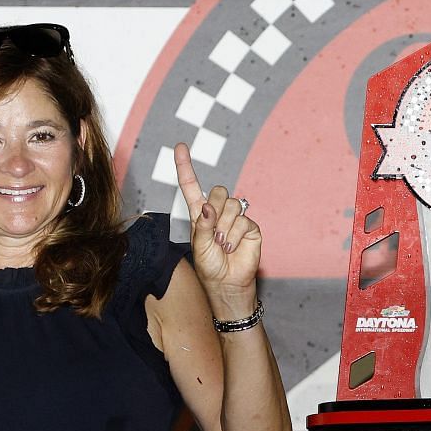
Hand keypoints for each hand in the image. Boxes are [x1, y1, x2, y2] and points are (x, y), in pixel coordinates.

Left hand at [175, 143, 259, 314]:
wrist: (227, 283)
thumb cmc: (209, 266)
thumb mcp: (199, 246)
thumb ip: (202, 225)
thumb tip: (208, 207)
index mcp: (200, 213)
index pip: (192, 186)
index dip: (185, 166)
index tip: (180, 146)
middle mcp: (218, 211)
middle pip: (219, 192)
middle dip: (215, 212)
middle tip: (213, 235)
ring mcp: (236, 218)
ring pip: (232, 206)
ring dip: (225, 229)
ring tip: (222, 245)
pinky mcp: (250, 227)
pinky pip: (243, 221)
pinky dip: (235, 237)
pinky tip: (232, 248)